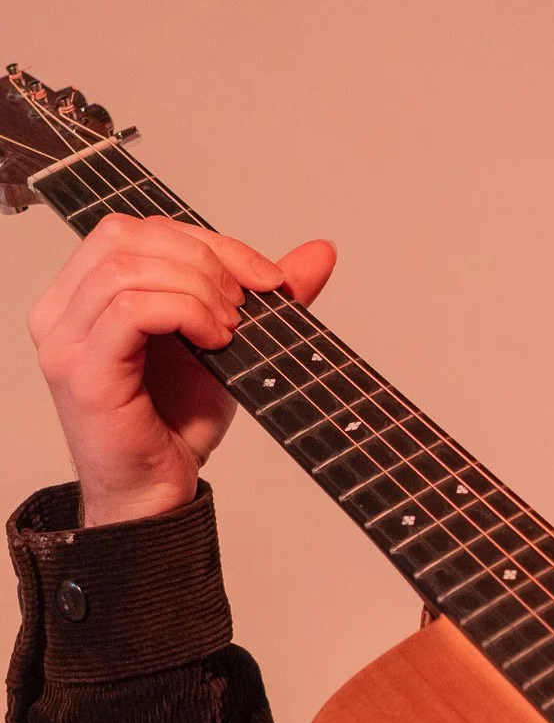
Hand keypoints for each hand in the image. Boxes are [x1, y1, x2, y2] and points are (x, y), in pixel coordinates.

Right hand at [29, 215, 336, 525]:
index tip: (262, 278)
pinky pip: (131, 308)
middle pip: (129, 236)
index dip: (208, 241)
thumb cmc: (177, 422)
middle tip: (243, 306)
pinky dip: (184, 312)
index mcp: (85, 293)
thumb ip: (263, 293)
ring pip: (130, 267)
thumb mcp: (230, 341)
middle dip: (204, 259)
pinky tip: (215, 341)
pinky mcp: (82, 372)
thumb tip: (320, 252)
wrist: (158, 492)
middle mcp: (63, 310)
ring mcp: (65, 340)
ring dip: (197, 288)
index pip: (139, 230)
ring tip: (229, 328)